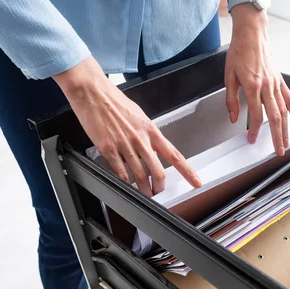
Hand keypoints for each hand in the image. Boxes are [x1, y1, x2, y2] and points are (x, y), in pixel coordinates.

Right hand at [54, 56, 201, 196]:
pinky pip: (120, 172)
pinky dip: (125, 183)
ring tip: (144, 194)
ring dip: (144, 189)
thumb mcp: (139, 116)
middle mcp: (141, 139)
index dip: (187, 171)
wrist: (93, 92)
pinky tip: (127, 186)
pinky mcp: (109, 149)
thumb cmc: (114, 102)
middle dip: (159, 187)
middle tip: (158, 193)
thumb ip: (147, 135)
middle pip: (158, 172)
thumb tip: (152, 150)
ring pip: (140, 176)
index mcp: (151, 131)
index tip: (196, 181)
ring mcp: (125, 145)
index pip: (175, 155)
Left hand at [225, 4, 289, 155]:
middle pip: (275, 117)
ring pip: (284, 111)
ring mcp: (276, 83)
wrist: (252, 34)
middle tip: (278, 151)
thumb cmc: (239, 52)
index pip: (256, 115)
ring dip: (286, 129)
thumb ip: (231, 99)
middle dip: (277, 137)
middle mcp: (267, 86)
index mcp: (253, 86)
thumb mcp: (228, 76)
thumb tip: (234, 117)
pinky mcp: (280, 80)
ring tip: (287, 143)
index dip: (255, 130)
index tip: (252, 140)